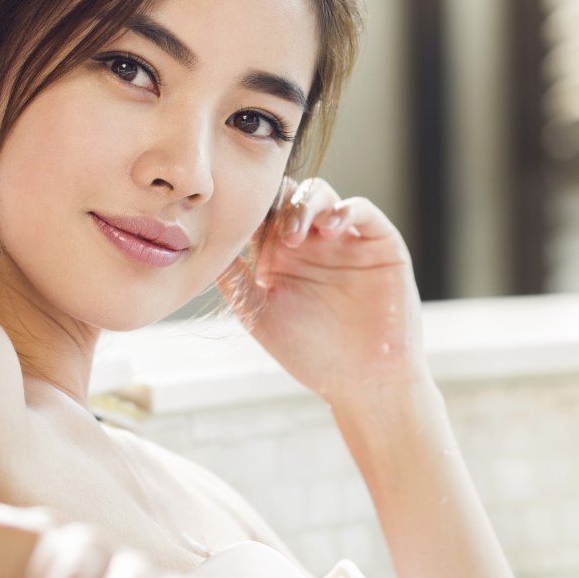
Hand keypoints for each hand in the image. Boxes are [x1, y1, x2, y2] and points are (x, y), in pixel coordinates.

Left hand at [221, 177, 429, 410]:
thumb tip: (198, 246)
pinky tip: (330, 227)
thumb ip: (234, 279)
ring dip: (306, 204)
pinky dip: (346, 210)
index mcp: (281, 255)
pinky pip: (363, 211)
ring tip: (296, 232)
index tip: (240, 222)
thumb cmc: (312, 353)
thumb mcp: (260, 314)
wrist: (363, 381)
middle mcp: (312, 241)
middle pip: (289, 196)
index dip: (251, 210)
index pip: (262, 214)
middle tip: (275, 233)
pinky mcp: (380, 243)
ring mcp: (345, 239)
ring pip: (322, 195)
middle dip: (278, 203)